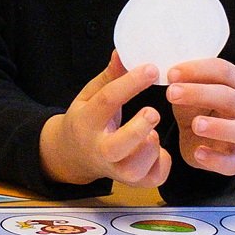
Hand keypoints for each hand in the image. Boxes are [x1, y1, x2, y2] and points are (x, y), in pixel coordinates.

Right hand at [39, 54, 170, 187]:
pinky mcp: (134, 183)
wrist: (73, 156)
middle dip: (137, 130)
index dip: (130, 83)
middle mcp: (99, 150)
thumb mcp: (90, 95)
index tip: (151, 68)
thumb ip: (110, 77)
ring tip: (152, 132)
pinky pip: (154, 177)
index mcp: (86, 122)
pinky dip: (162, 162)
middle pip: (117, 147)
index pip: (107, 101)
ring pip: (136, 167)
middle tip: (154, 112)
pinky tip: (157, 149)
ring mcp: (116, 171)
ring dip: (150, 147)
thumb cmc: (86, 120)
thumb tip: (123, 52)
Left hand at [164, 57, 234, 176]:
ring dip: (219, 127)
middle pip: (231, 98)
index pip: (224, 71)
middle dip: (200, 94)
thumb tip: (164, 68)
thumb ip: (183, 81)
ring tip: (195, 124)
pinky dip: (217, 160)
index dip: (198, 69)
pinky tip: (199, 153)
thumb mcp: (189, 90)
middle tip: (171, 93)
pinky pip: (233, 163)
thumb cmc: (197, 107)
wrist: (204, 139)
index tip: (171, 73)